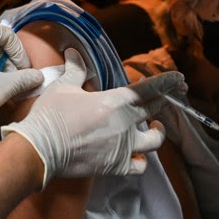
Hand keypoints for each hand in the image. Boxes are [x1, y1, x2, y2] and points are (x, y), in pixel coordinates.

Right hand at [2, 48, 182, 185]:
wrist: (40, 149)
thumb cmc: (50, 116)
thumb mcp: (62, 87)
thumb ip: (75, 70)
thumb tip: (74, 52)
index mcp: (114, 102)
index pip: (149, 89)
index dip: (166, 82)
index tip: (179, 78)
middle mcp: (124, 125)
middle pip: (154, 111)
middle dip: (162, 102)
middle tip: (164, 98)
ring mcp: (122, 148)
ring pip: (154, 140)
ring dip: (158, 132)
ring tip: (155, 127)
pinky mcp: (115, 166)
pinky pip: (140, 165)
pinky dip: (142, 160)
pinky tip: (139, 155)